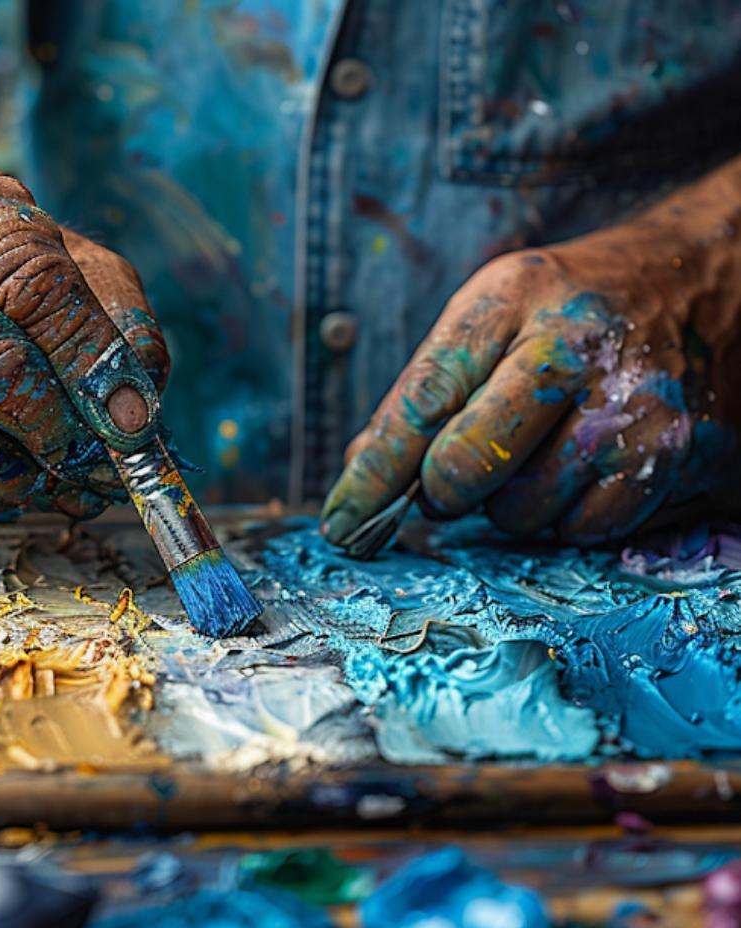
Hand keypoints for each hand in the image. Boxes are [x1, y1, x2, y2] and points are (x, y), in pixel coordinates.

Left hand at [322, 197, 740, 545]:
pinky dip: (569, 517)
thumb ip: (426, 390)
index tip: (340, 519)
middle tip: (451, 481)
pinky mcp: (676, 454)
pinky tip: (583, 469)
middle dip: (442, 491)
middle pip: (466, 466)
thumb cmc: (576, 309)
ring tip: (537, 455)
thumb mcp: (494, 315)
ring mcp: (631, 405)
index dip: (371, 475)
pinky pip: (585, 529)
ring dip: (511, 505)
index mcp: (511, 300)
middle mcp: (573, 347)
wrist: (704, 280)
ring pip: (523, 512)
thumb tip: (359, 475)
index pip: (421, 402)